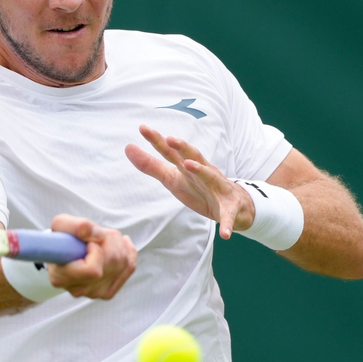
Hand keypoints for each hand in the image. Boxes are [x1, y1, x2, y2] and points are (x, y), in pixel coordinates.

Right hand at [47, 214, 136, 299]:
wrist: (64, 251)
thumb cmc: (62, 239)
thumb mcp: (61, 225)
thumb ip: (76, 226)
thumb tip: (97, 234)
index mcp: (62, 277)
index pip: (93, 270)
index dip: (96, 251)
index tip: (89, 242)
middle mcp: (78, 290)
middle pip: (112, 263)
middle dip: (110, 240)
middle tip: (98, 234)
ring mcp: (94, 293)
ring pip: (123, 264)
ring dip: (118, 243)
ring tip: (105, 238)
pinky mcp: (107, 292)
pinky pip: (129, 268)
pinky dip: (128, 252)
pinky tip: (121, 243)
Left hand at [125, 124, 254, 238]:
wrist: (234, 205)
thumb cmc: (199, 187)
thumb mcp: (172, 177)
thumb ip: (151, 165)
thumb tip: (127, 147)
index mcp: (188, 167)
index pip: (171, 151)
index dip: (157, 140)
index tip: (142, 127)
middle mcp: (204, 173)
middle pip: (193, 157)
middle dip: (183, 148)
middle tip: (170, 139)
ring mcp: (218, 188)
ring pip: (211, 177)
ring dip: (201, 171)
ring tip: (189, 165)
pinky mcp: (230, 208)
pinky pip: (229, 216)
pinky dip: (228, 223)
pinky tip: (225, 234)